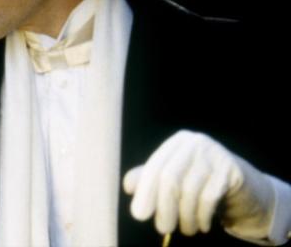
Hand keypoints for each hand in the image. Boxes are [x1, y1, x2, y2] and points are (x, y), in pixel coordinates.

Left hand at [123, 130, 275, 238]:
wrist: (244, 188)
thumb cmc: (201, 183)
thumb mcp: (175, 180)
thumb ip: (149, 180)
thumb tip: (128, 186)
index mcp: (176, 143)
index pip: (155, 167)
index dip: (145, 192)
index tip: (139, 215)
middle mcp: (194, 143)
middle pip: (170, 177)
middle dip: (164, 207)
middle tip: (162, 229)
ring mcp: (215, 154)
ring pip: (190, 190)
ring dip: (185, 217)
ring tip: (185, 230)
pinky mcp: (232, 170)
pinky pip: (210, 197)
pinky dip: (202, 216)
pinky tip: (202, 226)